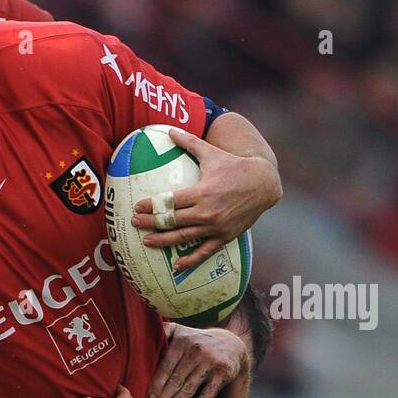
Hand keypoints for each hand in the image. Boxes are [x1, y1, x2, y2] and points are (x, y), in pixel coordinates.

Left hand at [131, 128, 280, 270]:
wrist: (264, 184)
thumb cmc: (235, 167)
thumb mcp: (212, 154)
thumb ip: (190, 143)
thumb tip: (170, 131)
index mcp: (202, 192)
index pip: (170, 201)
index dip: (151, 205)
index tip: (137, 207)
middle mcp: (207, 211)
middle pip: (172, 221)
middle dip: (150, 223)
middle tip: (134, 223)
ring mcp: (216, 226)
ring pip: (184, 237)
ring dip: (163, 241)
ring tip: (146, 242)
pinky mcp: (225, 236)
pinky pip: (204, 251)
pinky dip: (190, 260)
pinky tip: (176, 266)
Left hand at [145, 322, 248, 397]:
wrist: (232, 344)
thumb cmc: (197, 341)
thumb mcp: (181, 331)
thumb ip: (163, 332)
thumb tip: (140, 336)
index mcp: (182, 342)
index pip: (166, 367)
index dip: (156, 385)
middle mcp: (196, 351)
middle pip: (175, 381)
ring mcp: (210, 363)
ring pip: (188, 390)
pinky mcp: (223, 374)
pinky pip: (207, 395)